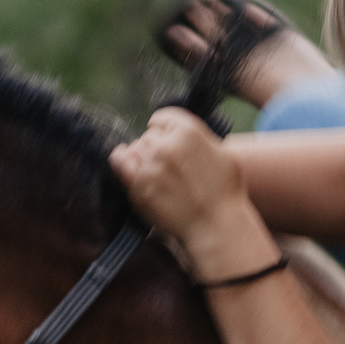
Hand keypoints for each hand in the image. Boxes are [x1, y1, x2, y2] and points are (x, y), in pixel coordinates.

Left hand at [110, 110, 257, 259]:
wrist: (216, 225)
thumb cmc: (225, 193)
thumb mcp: (223, 154)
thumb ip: (201, 139)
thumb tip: (183, 133)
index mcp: (189, 131)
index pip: (162, 118)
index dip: (163, 129)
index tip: (164, 139)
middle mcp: (167, 144)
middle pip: (149, 136)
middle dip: (156, 148)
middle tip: (166, 167)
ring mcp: (151, 164)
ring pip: (135, 149)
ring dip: (142, 158)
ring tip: (155, 174)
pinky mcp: (138, 184)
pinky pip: (119, 161)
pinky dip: (120, 160)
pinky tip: (126, 164)